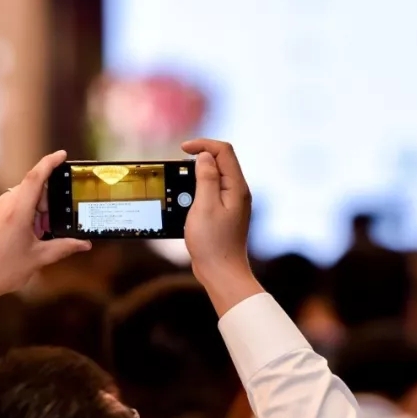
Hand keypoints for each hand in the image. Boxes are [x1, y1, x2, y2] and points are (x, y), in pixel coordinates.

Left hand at [0, 151, 90, 319]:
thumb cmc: (1, 271)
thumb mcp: (37, 259)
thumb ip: (63, 248)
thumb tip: (84, 244)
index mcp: (17, 211)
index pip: (36, 177)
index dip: (50, 162)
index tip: (62, 154)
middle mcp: (2, 205)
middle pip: (29, 189)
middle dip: (44, 201)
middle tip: (50, 224)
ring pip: (17, 199)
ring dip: (31, 210)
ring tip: (34, 236)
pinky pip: (6, 207)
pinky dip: (19, 215)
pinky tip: (20, 239)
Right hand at [181, 139, 263, 316]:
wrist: (221, 273)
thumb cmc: (213, 243)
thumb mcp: (205, 206)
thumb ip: (206, 178)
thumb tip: (205, 156)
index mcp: (236, 187)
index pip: (224, 151)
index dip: (203, 144)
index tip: (182, 149)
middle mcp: (238, 192)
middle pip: (221, 161)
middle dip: (199, 158)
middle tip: (178, 166)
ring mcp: (232, 203)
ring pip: (215, 177)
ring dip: (197, 174)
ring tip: (181, 184)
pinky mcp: (224, 214)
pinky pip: (212, 192)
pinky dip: (198, 189)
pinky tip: (186, 200)